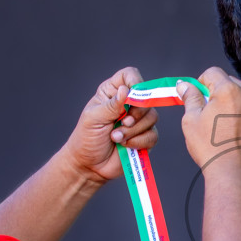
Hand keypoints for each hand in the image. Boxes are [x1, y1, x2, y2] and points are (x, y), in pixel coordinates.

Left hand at [59, 67, 160, 184]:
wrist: (90, 165)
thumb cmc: (87, 138)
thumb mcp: (94, 118)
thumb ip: (112, 104)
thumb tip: (126, 90)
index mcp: (112, 93)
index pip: (130, 75)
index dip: (135, 82)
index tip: (132, 96)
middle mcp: (128, 104)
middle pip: (147, 98)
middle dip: (136, 113)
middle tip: (122, 123)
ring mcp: (138, 121)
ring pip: (152, 117)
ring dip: (133, 130)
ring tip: (116, 138)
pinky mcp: (144, 137)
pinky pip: (153, 135)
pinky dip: (139, 141)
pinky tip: (125, 146)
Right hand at [178, 68, 240, 174]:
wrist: (233, 173)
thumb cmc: (211, 148)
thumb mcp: (191, 120)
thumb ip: (190, 97)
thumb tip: (185, 86)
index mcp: (228, 90)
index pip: (212, 72)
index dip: (202, 82)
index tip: (198, 94)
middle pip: (230, 83)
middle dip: (218, 93)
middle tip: (209, 113)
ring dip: (233, 106)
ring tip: (223, 127)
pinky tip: (235, 134)